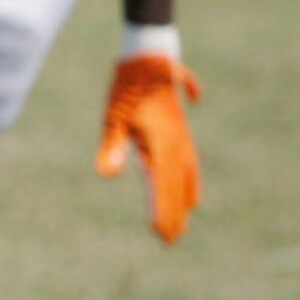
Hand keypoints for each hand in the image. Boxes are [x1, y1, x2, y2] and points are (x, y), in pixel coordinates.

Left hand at [96, 53, 202, 242]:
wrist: (149, 59)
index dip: (161, 209)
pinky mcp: (181, 132)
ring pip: (185, 175)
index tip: (161, 233)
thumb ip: (112, 147)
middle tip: (170, 240)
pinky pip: (190, 163)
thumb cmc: (126, 89)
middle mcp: (177, 144)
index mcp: (161, 144)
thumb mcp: (113, 118)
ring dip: (183, 199)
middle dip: (173, 212)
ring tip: (183, 222)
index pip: (161, 184)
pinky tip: (193, 196)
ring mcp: (182, 138)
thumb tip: (106, 174)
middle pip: (175, 184)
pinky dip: (190, 181)